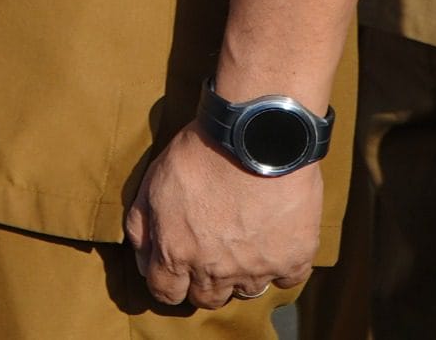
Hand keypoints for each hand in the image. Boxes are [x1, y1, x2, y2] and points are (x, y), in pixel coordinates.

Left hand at [124, 122, 320, 308]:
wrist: (252, 138)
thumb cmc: (198, 156)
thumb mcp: (152, 184)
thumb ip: (142, 227)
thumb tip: (142, 261)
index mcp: (176, 253)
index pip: (166, 292)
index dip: (168, 283)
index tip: (174, 272)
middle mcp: (215, 270)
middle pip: (207, 299)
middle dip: (202, 282)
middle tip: (208, 256)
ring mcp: (257, 268)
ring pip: (246, 292)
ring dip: (240, 275)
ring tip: (240, 244)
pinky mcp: (293, 259)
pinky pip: (286, 279)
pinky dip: (279, 266)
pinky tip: (272, 243)